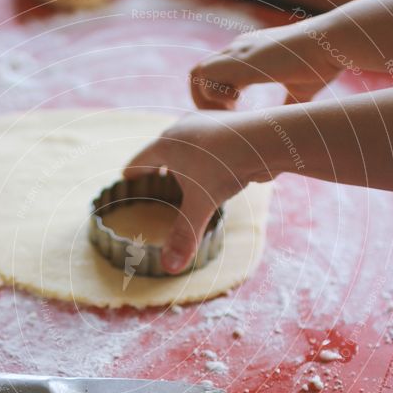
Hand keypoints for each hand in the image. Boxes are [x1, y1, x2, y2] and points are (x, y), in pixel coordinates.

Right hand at [124, 112, 275, 273]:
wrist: (265, 139)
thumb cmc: (224, 166)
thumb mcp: (200, 204)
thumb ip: (184, 234)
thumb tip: (169, 267)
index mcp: (166, 144)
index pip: (140, 161)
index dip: (133, 174)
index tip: (127, 180)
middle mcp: (183, 129)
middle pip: (163, 149)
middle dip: (159, 167)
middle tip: (155, 182)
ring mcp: (206, 125)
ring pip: (188, 145)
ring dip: (185, 161)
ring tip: (186, 179)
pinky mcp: (229, 127)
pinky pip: (210, 146)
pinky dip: (208, 159)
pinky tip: (216, 171)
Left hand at [190, 20, 343, 109]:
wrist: (331, 44)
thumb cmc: (321, 64)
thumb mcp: (301, 90)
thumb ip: (289, 104)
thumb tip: (291, 123)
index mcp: (249, 55)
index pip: (215, 74)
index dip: (217, 98)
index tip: (234, 114)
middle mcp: (238, 50)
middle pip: (199, 73)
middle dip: (204, 100)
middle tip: (225, 117)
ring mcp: (237, 52)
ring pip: (196, 73)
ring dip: (205, 98)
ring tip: (229, 112)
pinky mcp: (240, 60)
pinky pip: (205, 74)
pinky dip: (212, 94)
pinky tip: (236, 103)